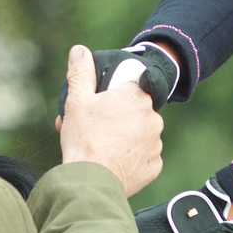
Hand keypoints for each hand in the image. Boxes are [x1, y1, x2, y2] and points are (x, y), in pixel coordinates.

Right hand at [57, 45, 164, 195]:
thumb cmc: (85, 139)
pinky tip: (113, 160)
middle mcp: (153, 118)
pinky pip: (143, 156)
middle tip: (94, 128)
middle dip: (117, 117)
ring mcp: (155, 144)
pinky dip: (130, 157)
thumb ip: (80, 72)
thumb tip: (80, 50)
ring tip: (102, 146)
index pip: (129, 87)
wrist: (91, 181)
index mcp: (137, 97)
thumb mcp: (77, 101)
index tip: (100, 105)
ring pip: (139, 134)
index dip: (112, 95)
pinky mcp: (154, 166)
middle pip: (134, 111)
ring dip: (125, 137)